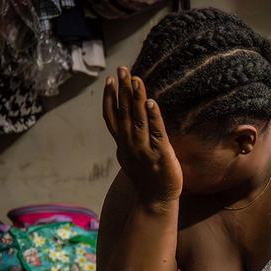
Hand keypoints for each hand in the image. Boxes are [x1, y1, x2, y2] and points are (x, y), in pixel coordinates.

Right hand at [102, 66, 182, 208]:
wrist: (155, 201)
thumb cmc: (147, 178)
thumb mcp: (133, 156)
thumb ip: (129, 140)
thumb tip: (125, 128)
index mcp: (123, 144)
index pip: (112, 117)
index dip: (110, 98)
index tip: (110, 80)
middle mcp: (130, 145)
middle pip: (124, 113)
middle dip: (123, 90)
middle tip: (122, 69)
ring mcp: (144, 150)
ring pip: (138, 119)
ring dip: (137, 99)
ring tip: (137, 80)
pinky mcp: (161, 154)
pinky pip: (156, 132)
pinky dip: (153, 117)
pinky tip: (152, 102)